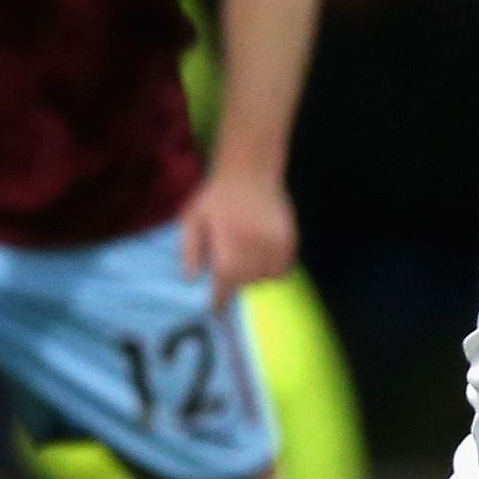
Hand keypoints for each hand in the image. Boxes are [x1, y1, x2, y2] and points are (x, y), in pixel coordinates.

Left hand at [177, 170, 297, 304]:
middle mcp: (254, 243)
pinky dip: (272, 270)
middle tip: (229, 274)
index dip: (220, 297)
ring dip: (254, 277)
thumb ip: (189, 249)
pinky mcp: (289, 239)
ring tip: (246, 261)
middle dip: (236, 284)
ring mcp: (274, 241)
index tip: (216, 307)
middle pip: (246, 281)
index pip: (226, 279)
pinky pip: (283, 269)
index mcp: (228, 239)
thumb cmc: (216, 196)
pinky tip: (261, 257)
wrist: (249, 171)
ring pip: (265, 277)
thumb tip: (190, 280)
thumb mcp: (192, 218)